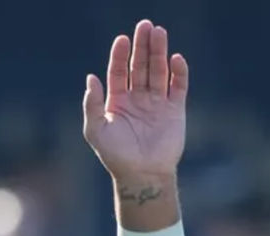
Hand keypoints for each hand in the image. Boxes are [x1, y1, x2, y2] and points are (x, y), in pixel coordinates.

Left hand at [83, 19, 187, 182]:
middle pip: (140, 66)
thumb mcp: (96, 130)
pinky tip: (175, 59)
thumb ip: (93, 104)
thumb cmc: (115, 155)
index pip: (118, 71)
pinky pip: (178, 86)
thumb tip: (90, 78)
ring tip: (159, 32)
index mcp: (118, 101)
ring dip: (159, 52)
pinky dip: (178, 73)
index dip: (119, 55)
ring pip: (158, 71)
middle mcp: (137, 98)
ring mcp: (157, 103)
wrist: (141, 175)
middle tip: (144, 25)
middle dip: (142, 46)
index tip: (121, 39)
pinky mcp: (175, 110)